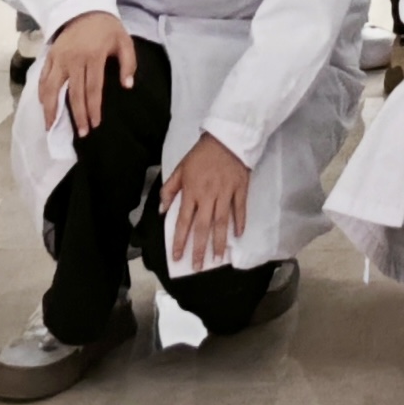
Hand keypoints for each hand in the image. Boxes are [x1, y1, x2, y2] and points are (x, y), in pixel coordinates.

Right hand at [38, 12, 134, 133]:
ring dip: (51, 109)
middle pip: (74, 93)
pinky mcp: (49, 56)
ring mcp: (59, 58)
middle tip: (81, 133)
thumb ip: (129, 63)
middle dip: (77, 115)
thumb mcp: (124, 41)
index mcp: (93, 56)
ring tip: (51, 127)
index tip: (95, 124)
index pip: (93, 89)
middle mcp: (73, 59)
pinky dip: (42, 94)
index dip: (93, 109)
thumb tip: (127, 86)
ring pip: (52, 88)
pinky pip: (43, 78)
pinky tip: (44, 107)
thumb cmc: (107, 28)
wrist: (84, 8)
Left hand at [162, 134, 251, 270]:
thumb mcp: (179, 169)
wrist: (226, 137)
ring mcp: (226, 193)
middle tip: (198, 267)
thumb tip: (162, 211)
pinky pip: (240, 208)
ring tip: (218, 258)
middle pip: (203, 227)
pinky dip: (239, 222)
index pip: (184, 221)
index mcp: (192, 192)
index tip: (177, 258)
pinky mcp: (240, 188)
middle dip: (199, 248)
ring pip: (222, 222)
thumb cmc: (201, 155)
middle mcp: (208, 196)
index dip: (180, 241)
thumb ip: (169, 190)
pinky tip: (238, 235)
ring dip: (219, 241)